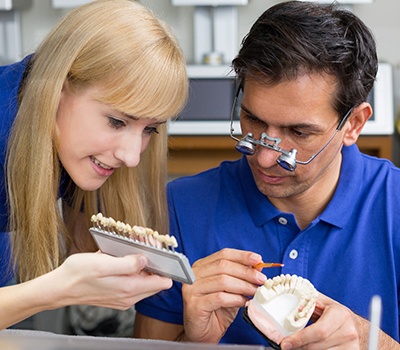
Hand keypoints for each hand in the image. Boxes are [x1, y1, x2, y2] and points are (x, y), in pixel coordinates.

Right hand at [50, 252, 172, 308]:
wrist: (59, 288)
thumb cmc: (77, 275)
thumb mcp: (102, 264)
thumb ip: (127, 263)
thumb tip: (145, 259)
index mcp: (129, 289)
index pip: (163, 282)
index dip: (165, 265)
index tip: (161, 251)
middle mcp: (130, 296)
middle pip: (155, 279)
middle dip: (154, 260)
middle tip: (146, 242)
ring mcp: (124, 296)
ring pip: (145, 278)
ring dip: (143, 262)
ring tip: (135, 246)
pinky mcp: (118, 293)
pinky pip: (134, 280)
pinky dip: (133, 267)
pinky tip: (124, 256)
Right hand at [181, 248, 266, 342]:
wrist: (203, 333)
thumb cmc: (216, 310)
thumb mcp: (231, 290)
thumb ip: (241, 277)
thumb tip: (258, 266)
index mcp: (201, 266)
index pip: (223, 254)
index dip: (242, 256)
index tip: (257, 259)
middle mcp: (193, 274)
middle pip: (223, 266)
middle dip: (246, 272)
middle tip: (261, 279)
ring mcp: (191, 289)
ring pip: (223, 281)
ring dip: (243, 286)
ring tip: (255, 292)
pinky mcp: (194, 304)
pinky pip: (220, 298)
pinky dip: (235, 299)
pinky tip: (243, 302)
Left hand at [280, 293, 359, 349]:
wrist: (355, 324)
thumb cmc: (335, 312)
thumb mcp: (322, 302)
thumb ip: (307, 302)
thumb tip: (289, 304)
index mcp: (340, 315)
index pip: (318, 331)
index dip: (300, 338)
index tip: (285, 343)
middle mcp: (348, 332)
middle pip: (317, 346)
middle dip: (299, 346)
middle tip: (287, 345)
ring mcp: (351, 346)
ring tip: (297, 345)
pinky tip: (307, 348)